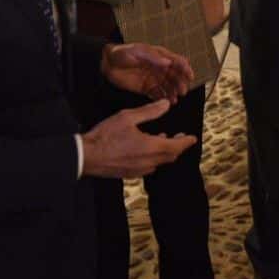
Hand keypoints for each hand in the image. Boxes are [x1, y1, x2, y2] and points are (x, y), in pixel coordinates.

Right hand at [80, 99, 198, 178]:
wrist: (86, 157)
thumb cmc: (106, 136)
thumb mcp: (128, 117)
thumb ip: (150, 111)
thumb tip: (166, 104)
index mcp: (151, 147)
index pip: (176, 146)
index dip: (186, 142)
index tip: (193, 138)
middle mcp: (149, 162)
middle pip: (170, 156)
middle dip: (178, 146)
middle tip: (182, 138)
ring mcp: (139, 170)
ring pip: (160, 162)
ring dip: (165, 151)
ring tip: (165, 139)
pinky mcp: (130, 174)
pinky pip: (149, 166)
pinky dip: (154, 157)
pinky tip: (147, 149)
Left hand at [101, 42, 194, 100]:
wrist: (107, 64)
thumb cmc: (122, 53)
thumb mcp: (137, 51)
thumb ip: (153, 56)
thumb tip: (168, 61)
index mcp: (160, 56)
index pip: (177, 61)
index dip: (185, 68)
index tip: (190, 76)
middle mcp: (160, 67)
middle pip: (175, 76)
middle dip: (181, 83)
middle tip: (182, 91)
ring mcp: (154, 78)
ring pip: (169, 86)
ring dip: (174, 92)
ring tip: (175, 99)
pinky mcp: (146, 88)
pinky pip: (158, 93)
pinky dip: (164, 98)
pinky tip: (168, 102)